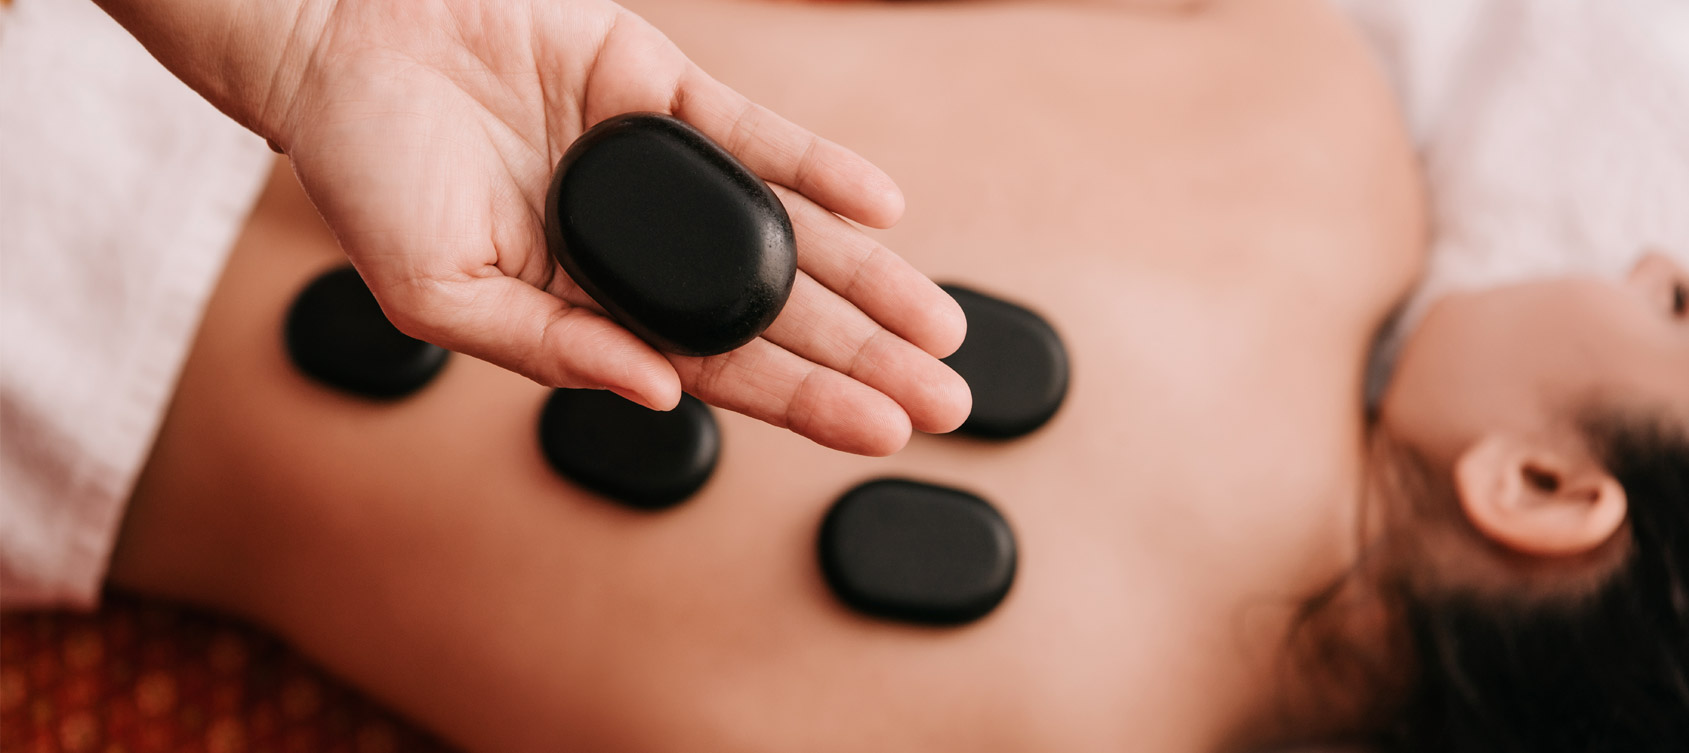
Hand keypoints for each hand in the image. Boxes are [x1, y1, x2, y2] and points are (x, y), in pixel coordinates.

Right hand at [100, 0, 969, 454]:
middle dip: (859, 359)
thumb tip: (658, 393)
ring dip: (864, 277)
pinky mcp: (658, 89)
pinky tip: (878, 207)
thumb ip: (547, 348)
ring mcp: (653, 168)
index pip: (715, 370)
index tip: (880, 432)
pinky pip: (751, 135)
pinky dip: (813, 168)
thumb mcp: (438, 294)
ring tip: (939, 324)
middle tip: (946, 401)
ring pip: (781, 233)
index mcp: (583, 306)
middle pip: (770, 315)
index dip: (800, 404)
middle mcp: (633, 246)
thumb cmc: (367, 172)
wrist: (336, 40)